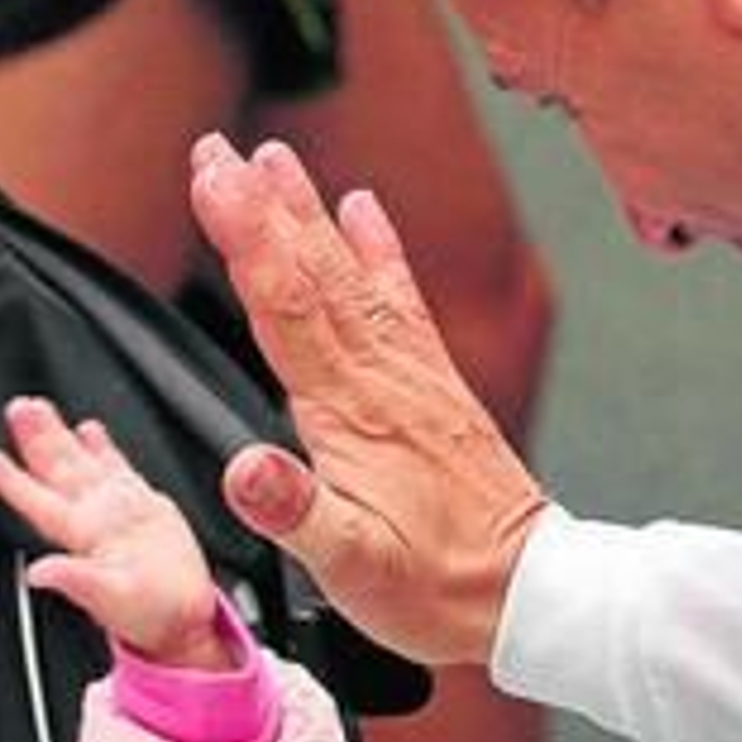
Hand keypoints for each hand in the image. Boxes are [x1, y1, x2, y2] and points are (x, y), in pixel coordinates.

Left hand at [0, 398, 227, 669]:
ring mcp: (118, 511)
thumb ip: (76, 582)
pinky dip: (102, 448)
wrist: (182, 618)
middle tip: (18, 408)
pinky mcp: (145, 507)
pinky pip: (117, 469)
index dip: (11, 480)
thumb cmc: (149, 617)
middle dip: (36, 440)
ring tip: (40, 409)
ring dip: (61, 436)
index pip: (37, 502)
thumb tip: (39, 573)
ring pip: (82, 464)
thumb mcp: (111, 601)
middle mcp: (94, 520)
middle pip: (57, 471)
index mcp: (82, 539)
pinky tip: (90, 430)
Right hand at [188, 133, 547, 665]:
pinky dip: (380, 249)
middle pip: (311, 274)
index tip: (212, 180)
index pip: (285, 308)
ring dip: (308, 214)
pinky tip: (364, 210)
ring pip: (350, 275)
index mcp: (351, 414)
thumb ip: (297, 513)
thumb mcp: (356, 569)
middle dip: (261, 207)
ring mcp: (411, 374)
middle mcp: (382, 378)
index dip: (245, 239)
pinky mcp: (433, 383)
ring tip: (274, 159)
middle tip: (218, 149)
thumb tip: (243, 468)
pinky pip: (401, 300)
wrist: (530, 591)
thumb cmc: (439, 587)